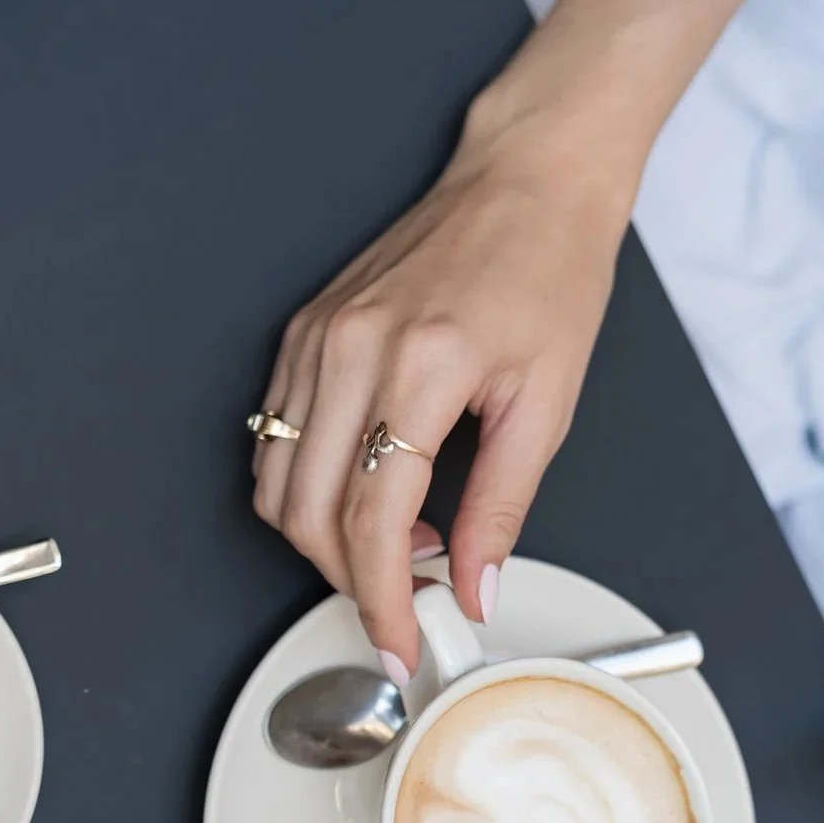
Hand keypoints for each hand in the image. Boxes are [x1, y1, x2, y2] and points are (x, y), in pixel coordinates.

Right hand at [249, 120, 631, 679]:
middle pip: (306, 512)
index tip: (398, 642)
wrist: (524, 180)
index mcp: (418, 365)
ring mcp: (313, 340)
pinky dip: (307, 486)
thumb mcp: (548, 402)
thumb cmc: (548, 271)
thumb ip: (503, 506)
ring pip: (275, 483)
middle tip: (403, 599)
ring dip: (321, 536)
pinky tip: (369, 488)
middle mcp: (349, 350)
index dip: (379, 596)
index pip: (371, 518)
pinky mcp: (300, 334)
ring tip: (398, 540)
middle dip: (348, 577)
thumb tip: (472, 587)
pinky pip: (275, 438)